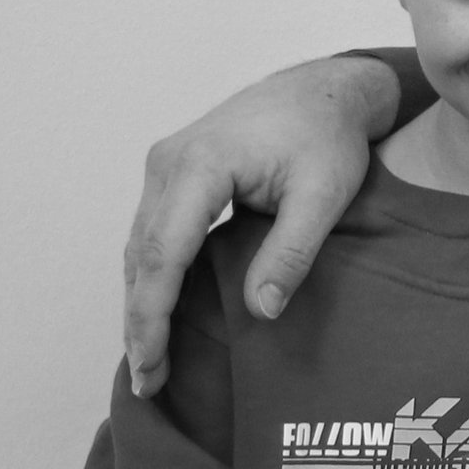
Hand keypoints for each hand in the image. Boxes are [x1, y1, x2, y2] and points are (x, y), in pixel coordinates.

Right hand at [122, 56, 399, 396]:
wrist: (325, 89)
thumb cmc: (328, 135)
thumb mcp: (325, 193)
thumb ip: (292, 250)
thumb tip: (263, 312)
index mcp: (200, 163)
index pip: (164, 253)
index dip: (153, 314)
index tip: (152, 362)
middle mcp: (169, 161)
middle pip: (142, 254)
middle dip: (141, 320)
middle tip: (149, 378)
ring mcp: (166, 163)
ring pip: (140, 245)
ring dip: (143, 301)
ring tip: (152, 358)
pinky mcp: (174, 171)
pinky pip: (152, 231)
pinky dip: (154, 274)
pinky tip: (161, 311)